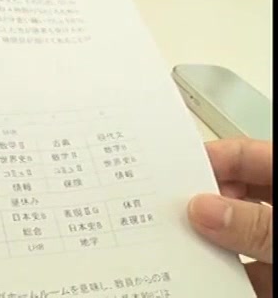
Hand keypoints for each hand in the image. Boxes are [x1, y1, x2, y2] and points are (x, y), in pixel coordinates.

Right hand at [188, 138, 271, 296]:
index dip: (210, 158)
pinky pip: (242, 274)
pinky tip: (197, 279)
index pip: (247, 156)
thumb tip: (204, 210)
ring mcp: (276, 246)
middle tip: (169, 209)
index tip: (173, 170)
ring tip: (176, 245)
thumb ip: (258, 225)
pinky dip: (219, 278)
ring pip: (233, 237)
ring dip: (206, 243)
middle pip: (234, 195)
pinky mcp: (275, 281)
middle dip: (201, 203)